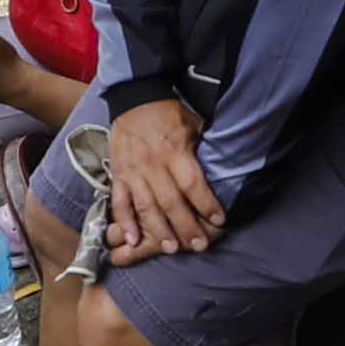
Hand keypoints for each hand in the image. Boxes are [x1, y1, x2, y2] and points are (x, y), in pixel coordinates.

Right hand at [99, 100, 223, 261]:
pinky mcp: (119, 174)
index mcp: (175, 151)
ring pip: (146, 205)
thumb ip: (203, 149)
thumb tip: (226, 167)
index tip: (220, 221)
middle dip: (186, 225)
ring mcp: (134, 171)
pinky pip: (120, 201)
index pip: (193, 183)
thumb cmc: (170, 113)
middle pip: (171, 201)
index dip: (207, 203)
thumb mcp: (194, 124)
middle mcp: (153, 164)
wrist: (135, 97)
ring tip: (171, 248)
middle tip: (198, 245)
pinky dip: (124, 221)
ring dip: (159, 229)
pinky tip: (132, 239)